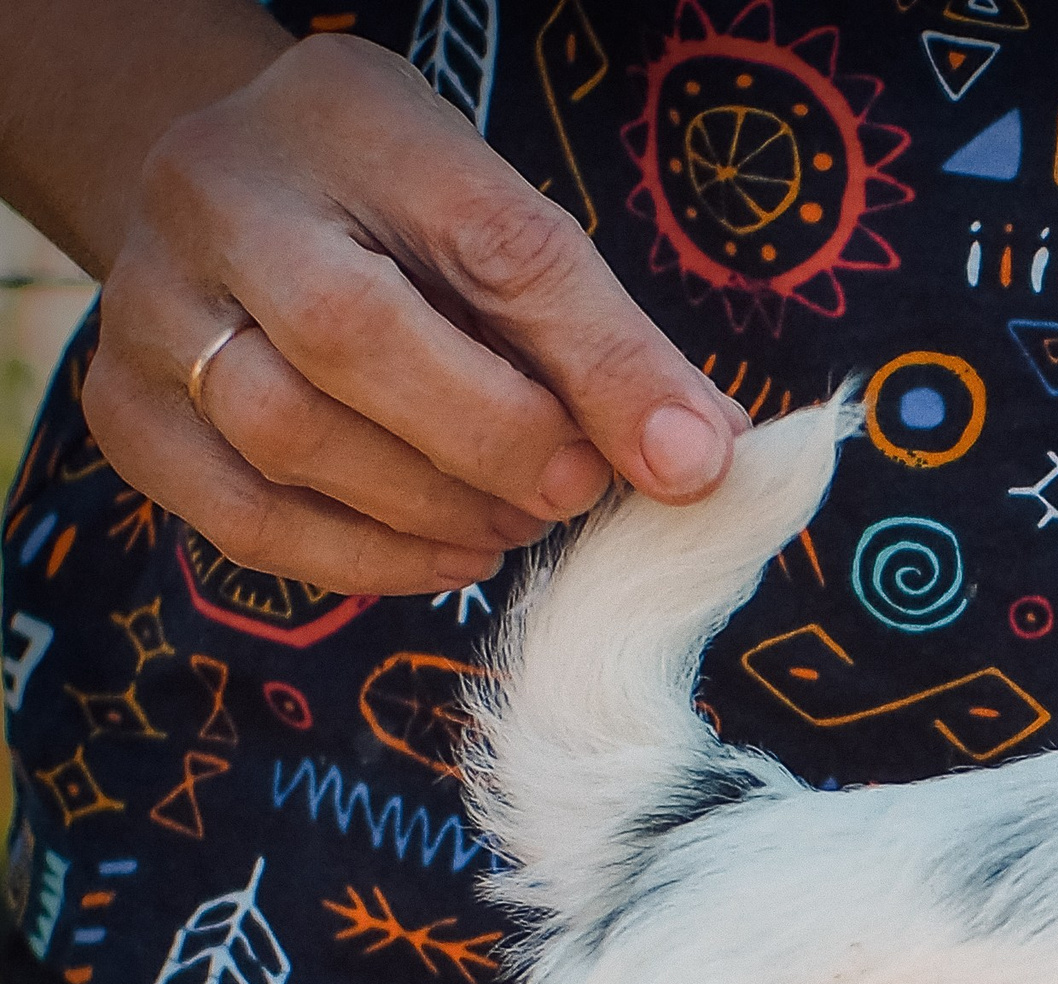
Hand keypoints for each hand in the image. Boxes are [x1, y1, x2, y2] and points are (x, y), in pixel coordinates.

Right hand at [80, 31, 745, 597]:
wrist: (231, 208)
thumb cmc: (398, 222)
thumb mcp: (501, 225)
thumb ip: (603, 337)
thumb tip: (701, 460)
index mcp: (346, 120)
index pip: (488, 238)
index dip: (598, 362)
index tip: (685, 459)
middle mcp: (217, 198)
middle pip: (353, 341)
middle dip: (497, 442)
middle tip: (578, 494)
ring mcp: (147, 309)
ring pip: (289, 438)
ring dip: (436, 508)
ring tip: (517, 519)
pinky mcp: (128, 415)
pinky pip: (248, 520)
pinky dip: (369, 561)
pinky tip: (450, 552)